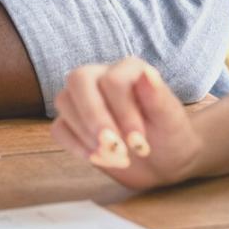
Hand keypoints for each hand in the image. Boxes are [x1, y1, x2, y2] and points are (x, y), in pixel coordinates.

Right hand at [52, 58, 202, 189]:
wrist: (164, 159)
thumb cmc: (170, 134)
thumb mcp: (170, 119)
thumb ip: (158, 96)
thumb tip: (147, 74)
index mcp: (128, 69)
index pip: (112, 80)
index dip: (123, 113)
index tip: (139, 143)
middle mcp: (102, 76)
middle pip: (78, 80)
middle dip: (94, 119)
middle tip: (114, 149)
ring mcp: (84, 99)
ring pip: (64, 102)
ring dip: (87, 136)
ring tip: (117, 157)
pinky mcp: (73, 123)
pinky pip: (58, 128)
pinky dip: (76, 147)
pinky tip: (100, 159)